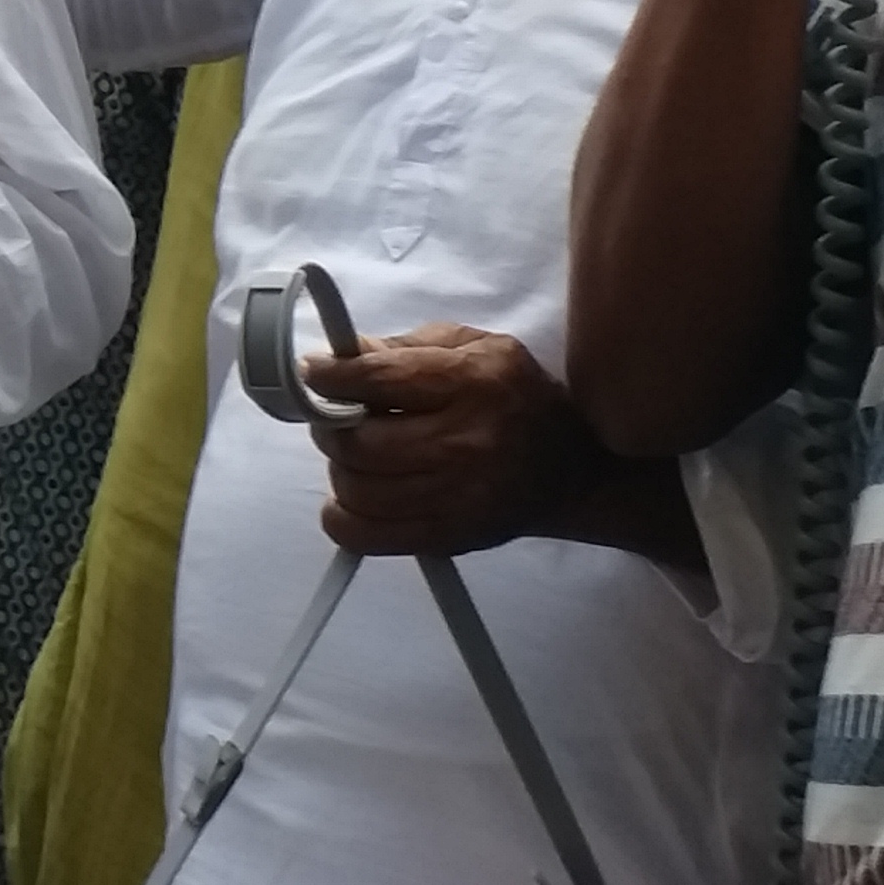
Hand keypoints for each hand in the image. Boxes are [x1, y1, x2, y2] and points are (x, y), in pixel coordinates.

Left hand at [301, 323, 624, 554]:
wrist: (568, 470)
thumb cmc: (513, 397)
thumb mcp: (472, 347)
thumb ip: (404, 347)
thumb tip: (341, 356)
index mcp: (471, 382)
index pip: (377, 380)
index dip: (331, 377)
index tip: (315, 373)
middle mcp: (465, 442)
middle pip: (359, 442)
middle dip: (331, 426)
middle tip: (336, 418)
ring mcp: (458, 497)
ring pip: (358, 489)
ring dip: (340, 469)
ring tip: (356, 455)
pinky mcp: (450, 537)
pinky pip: (369, 537)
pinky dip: (343, 518)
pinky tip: (351, 498)